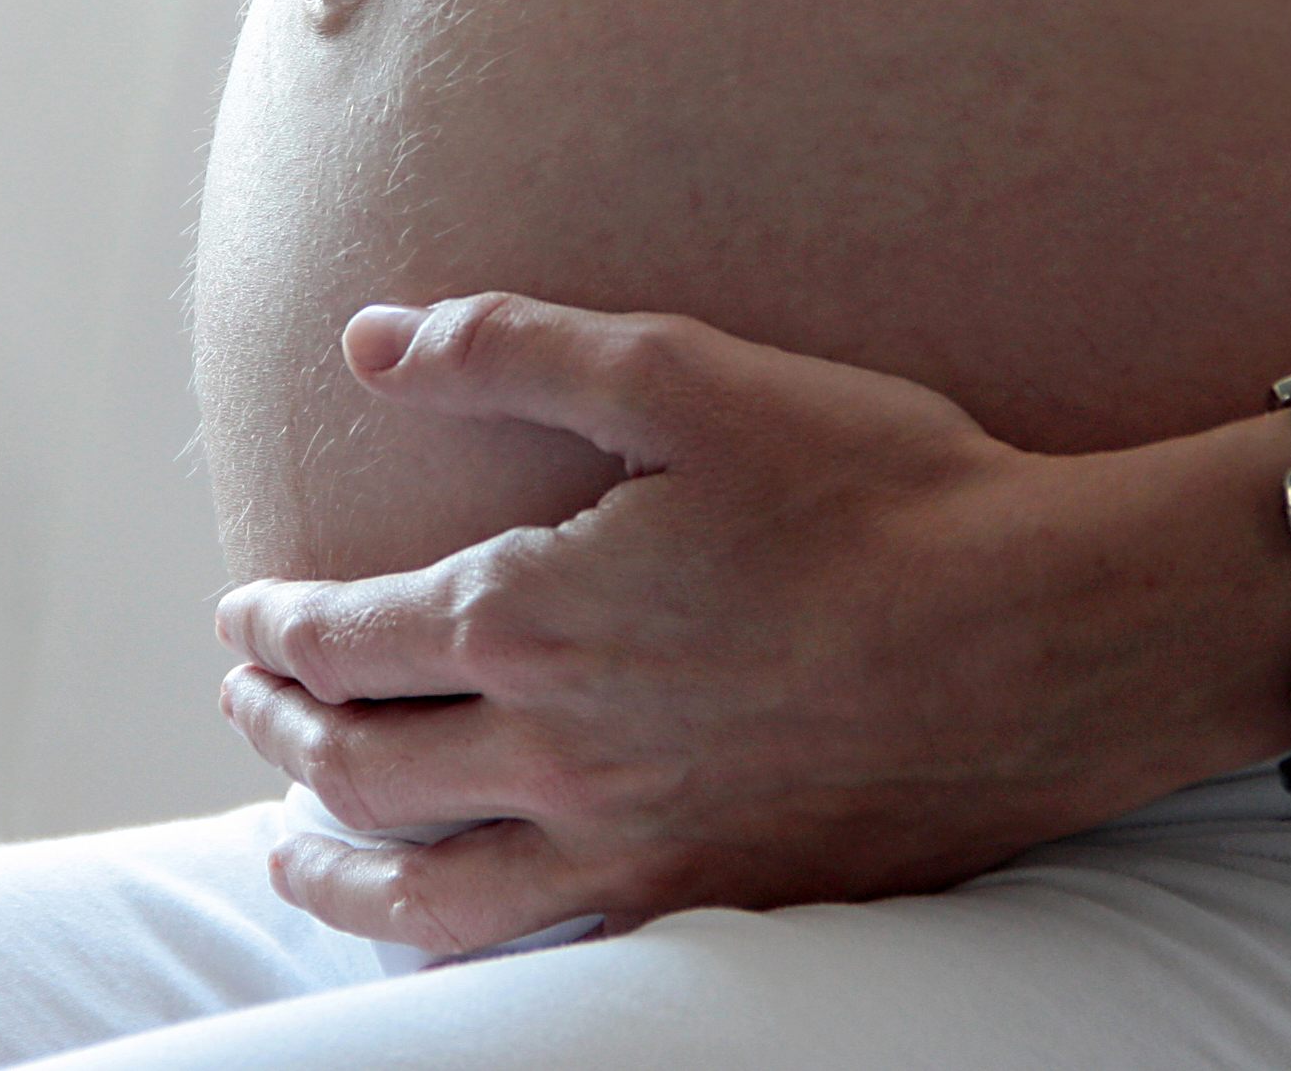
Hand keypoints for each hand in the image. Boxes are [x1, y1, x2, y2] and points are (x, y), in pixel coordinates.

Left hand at [215, 291, 1266, 957]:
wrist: (1044, 635)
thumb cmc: (874, 491)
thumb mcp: (685, 375)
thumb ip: (511, 350)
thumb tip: (369, 341)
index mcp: (534, 615)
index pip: (347, 637)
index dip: (275, 625)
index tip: (246, 612)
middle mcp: (558, 752)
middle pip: (361, 763)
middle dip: (281, 728)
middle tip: (250, 701)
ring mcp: (633, 845)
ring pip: (423, 894)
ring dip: (332, 867)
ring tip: (289, 849)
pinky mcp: (714, 899)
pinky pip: (539, 950)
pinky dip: (453, 945)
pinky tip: (458, 926)